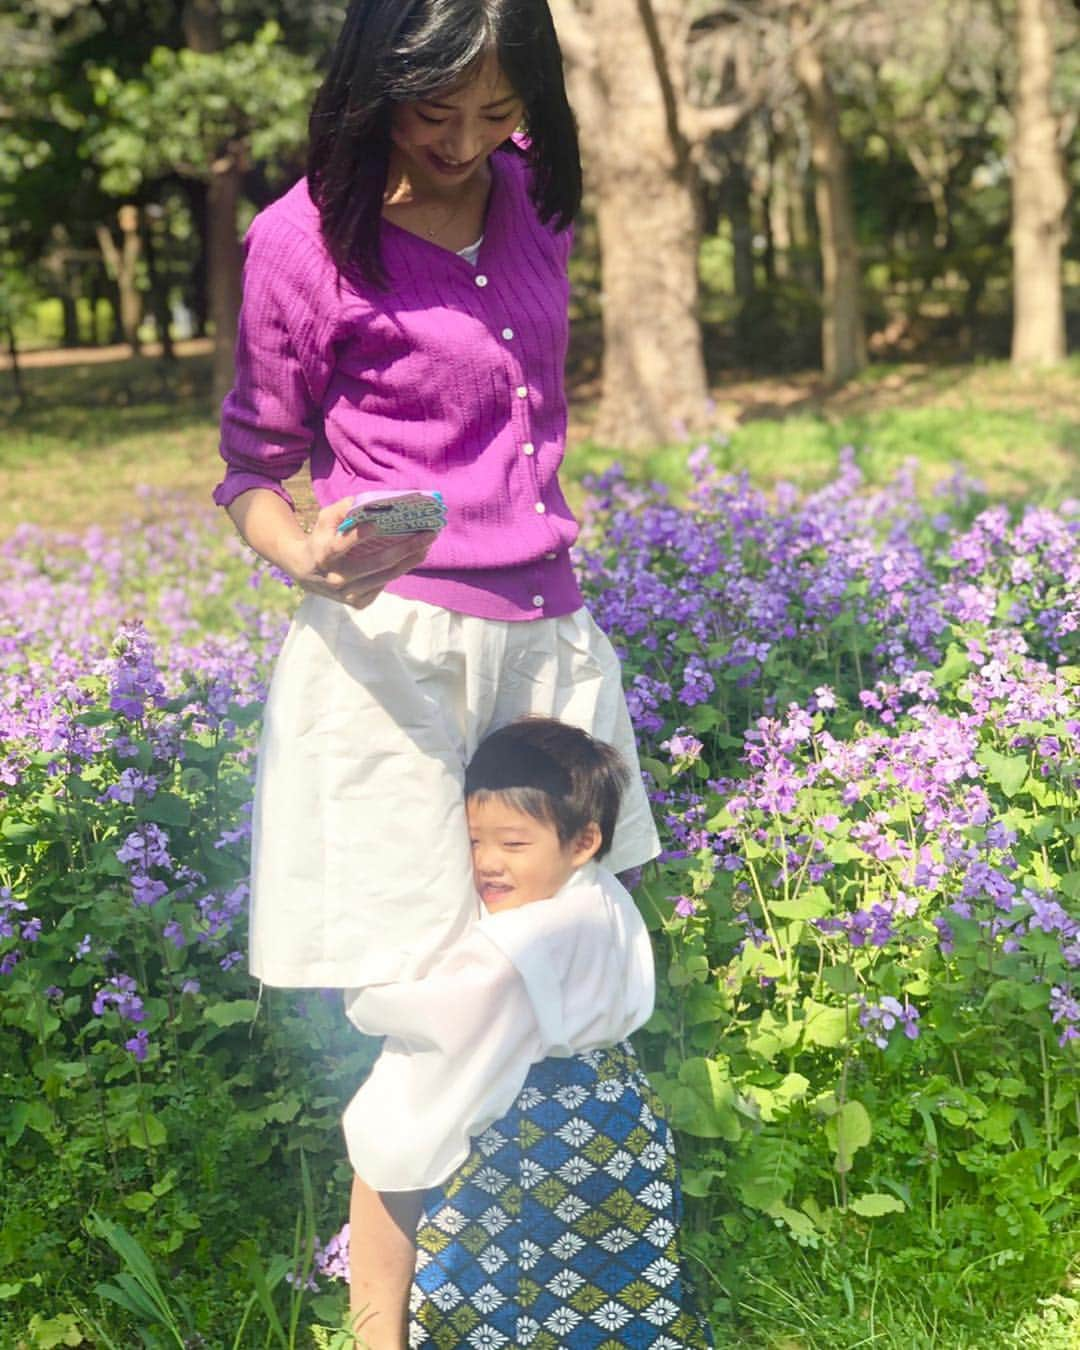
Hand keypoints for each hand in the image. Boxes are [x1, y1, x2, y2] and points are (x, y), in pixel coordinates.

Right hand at [286, 498, 436, 609]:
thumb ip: (343, 509)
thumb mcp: (324, 521)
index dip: (358, 537)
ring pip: (386, 576)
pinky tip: (411, 558)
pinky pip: (383, 585)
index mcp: (325, 555)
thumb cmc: (321, 539)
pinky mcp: (357, 603)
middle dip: (405, 547)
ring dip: (410, 560)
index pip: (341, 546)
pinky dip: (398, 571)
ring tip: (427, 545)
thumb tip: (369, 502)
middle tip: (428, 534)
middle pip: (376, 563)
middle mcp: (337, 578)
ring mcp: (348, 594)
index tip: (377, 524)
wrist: (306, 573)